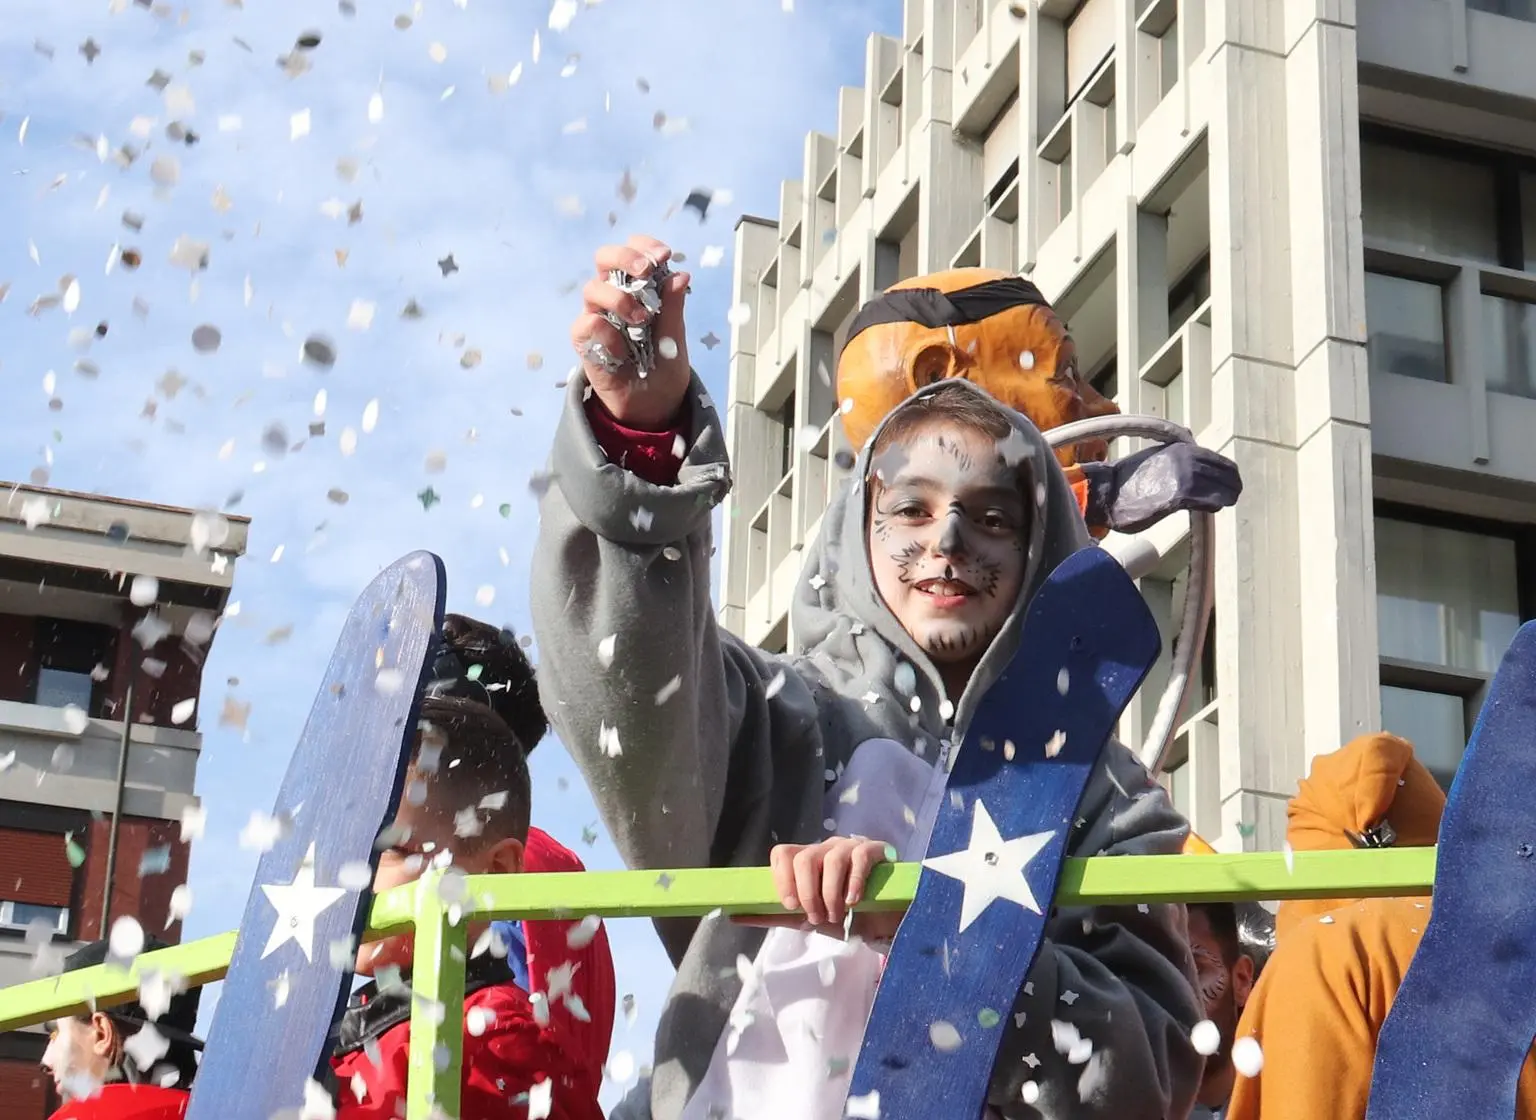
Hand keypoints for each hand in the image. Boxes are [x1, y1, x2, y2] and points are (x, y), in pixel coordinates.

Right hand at [569, 234, 692, 429]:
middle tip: (645, 270)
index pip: (634, 253)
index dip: (644, 246)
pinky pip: (587, 324)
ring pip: (593, 289)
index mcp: (639, 288)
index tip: (663, 255)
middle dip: (624, 257)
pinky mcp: (586, 341)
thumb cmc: (664, 367)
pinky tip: (622, 350)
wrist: (653, 406)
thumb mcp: (674, 337)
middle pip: (604, 258)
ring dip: (619, 298)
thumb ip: (673, 308)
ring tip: (641, 319)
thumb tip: (680, 274)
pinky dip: (606, 332)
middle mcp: (614, 296)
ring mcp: (597, 316)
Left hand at [732, 837, 903, 941]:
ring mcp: (849, 847)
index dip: (782, 879)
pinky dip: (853, 882)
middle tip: (817, 917)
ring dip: (830, 894)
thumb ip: (774, 915)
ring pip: (831, 860)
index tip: (790, 906)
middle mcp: (825, 848)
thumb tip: (734, 915)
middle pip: (804, 857)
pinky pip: (859, 858)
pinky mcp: (874, 850)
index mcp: (806, 860)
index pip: (782, 854)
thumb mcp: (805, 918)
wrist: (881, 920)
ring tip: (837, 915)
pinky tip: (854, 901)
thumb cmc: (841, 914)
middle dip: (807, 893)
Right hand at [1087, 442, 1242, 534]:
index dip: (1226, 472)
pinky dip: (1213, 505)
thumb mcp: (1153, 455)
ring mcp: (1184, 476)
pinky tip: (1213, 508)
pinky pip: (1208, 501)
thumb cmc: (1126, 479)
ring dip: (1225, 496)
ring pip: (1220, 488)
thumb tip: (1191, 442)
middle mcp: (1186, 458)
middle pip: (1224, 473)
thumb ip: (1175, 453)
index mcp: (1181, 447)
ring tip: (1226, 502)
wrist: (1105, 493)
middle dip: (1230, 485)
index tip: (1229, 482)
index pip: (1218, 460)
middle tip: (1232, 495)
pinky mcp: (1179, 496)